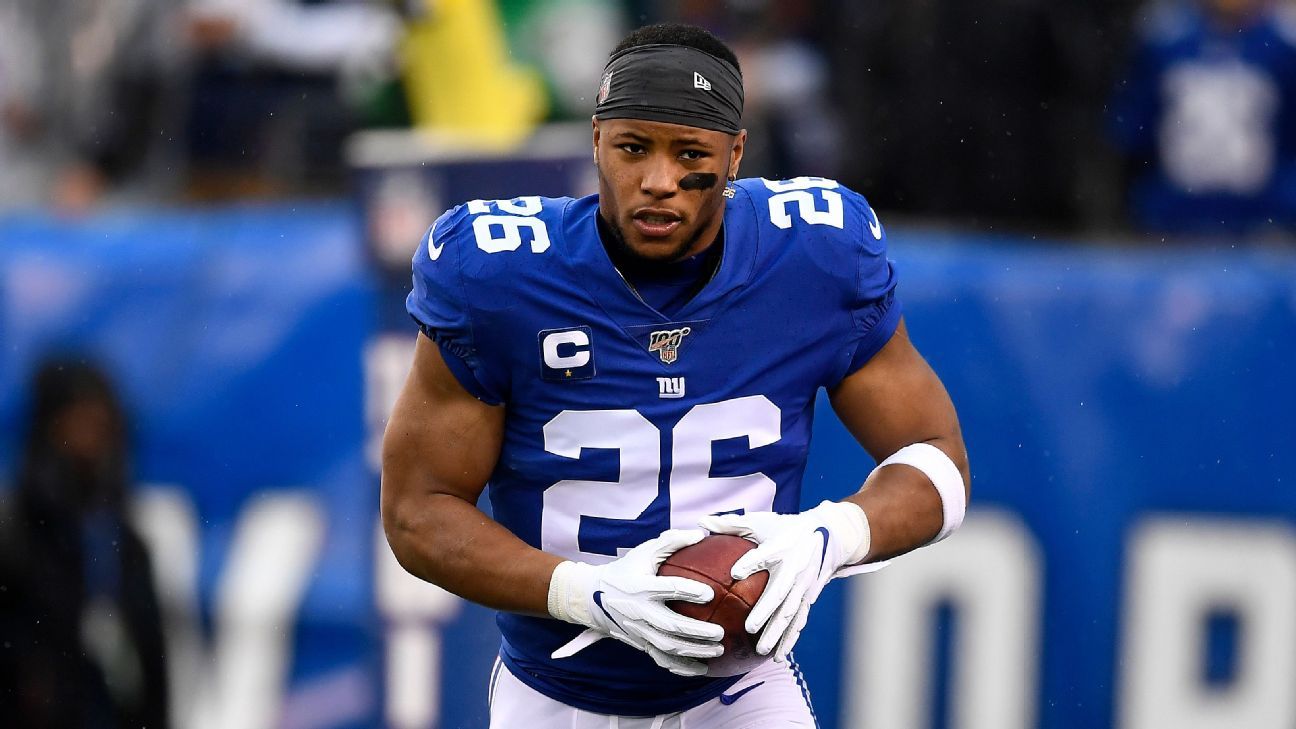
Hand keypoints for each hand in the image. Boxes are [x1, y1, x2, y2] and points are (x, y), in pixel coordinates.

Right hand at [547, 528, 724, 675]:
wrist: (594, 597)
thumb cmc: (627, 569)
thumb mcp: (644, 551)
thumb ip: (671, 541)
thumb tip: (700, 534)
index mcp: (640, 586)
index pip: (667, 589)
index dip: (688, 592)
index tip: (710, 594)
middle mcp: (639, 611)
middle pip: (669, 625)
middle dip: (695, 631)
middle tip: (719, 632)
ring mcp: (639, 631)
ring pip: (667, 646)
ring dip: (694, 651)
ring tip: (718, 650)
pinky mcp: (641, 644)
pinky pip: (662, 660)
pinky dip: (682, 667)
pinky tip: (703, 669)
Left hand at [698, 501, 870, 660]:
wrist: (827, 535)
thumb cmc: (784, 528)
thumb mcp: (761, 522)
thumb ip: (731, 523)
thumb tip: (700, 523)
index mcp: (781, 547)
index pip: (765, 554)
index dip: (752, 562)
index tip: (735, 572)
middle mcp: (795, 568)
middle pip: (780, 593)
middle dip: (766, 611)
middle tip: (749, 628)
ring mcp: (804, 586)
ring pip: (791, 613)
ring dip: (778, 633)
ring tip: (762, 651)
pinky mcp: (809, 598)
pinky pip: (799, 621)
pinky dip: (790, 639)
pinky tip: (778, 656)